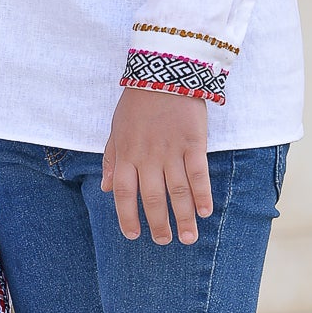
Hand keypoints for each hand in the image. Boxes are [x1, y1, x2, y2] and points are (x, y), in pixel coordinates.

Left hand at [102, 89, 211, 244]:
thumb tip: (106, 188)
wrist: (163, 71)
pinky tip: (205, 212)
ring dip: (183, 218)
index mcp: (126, 154)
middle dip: (158, 224)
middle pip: (151, 198)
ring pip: (176, 192)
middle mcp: (147, 156)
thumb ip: (111, 159)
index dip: (127, 217)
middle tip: (164, 242)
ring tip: (189, 238)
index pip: (124, 194)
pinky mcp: (193, 142)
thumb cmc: (137, 102)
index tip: (133, 235)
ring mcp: (171, 150)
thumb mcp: (116, 128)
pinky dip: (202, 194)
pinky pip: (198, 174)